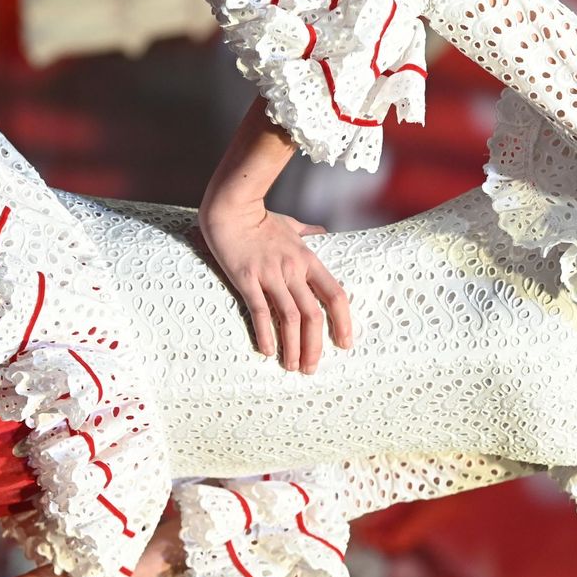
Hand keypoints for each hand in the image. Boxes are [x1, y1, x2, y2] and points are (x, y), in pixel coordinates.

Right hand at [199, 196, 351, 372]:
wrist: (231, 208)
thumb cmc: (261, 219)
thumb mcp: (291, 225)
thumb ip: (308, 232)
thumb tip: (322, 232)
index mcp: (308, 260)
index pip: (335, 295)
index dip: (342, 322)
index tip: (344, 344)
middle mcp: (293, 270)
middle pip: (313, 314)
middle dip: (315, 346)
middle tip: (311, 369)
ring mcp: (270, 275)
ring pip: (289, 317)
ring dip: (293, 346)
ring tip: (292, 367)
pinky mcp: (246, 278)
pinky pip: (260, 310)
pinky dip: (265, 333)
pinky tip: (267, 351)